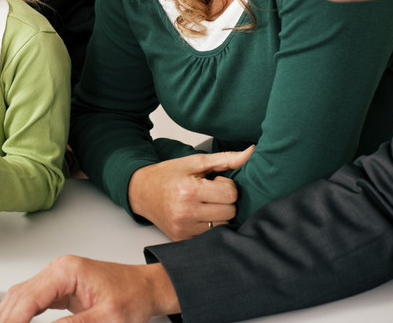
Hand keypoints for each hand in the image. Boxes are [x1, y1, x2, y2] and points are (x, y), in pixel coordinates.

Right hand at [0, 256, 179, 322]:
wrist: (147, 287)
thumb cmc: (133, 296)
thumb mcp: (106, 317)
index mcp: (67, 271)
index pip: (28, 297)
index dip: (14, 319)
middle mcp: (58, 270)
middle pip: (18, 295)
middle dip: (6, 318)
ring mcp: (58, 277)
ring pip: (21, 295)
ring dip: (9, 315)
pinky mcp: (60, 287)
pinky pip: (32, 298)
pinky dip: (20, 312)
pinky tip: (15, 322)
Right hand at [128, 147, 253, 240]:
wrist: (141, 192)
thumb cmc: (167, 175)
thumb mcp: (194, 162)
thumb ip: (224, 159)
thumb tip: (251, 152)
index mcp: (190, 191)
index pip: (231, 193)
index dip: (226, 185)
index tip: (214, 182)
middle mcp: (187, 212)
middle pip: (230, 211)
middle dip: (224, 201)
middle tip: (209, 193)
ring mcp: (184, 229)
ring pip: (223, 225)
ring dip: (218, 214)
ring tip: (204, 204)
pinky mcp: (182, 239)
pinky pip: (210, 236)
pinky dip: (209, 225)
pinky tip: (198, 215)